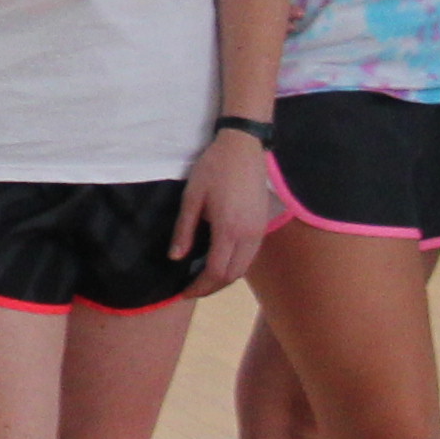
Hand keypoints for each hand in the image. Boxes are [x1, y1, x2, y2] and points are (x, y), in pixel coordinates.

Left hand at [176, 127, 278, 298]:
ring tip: (204, 278)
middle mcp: (249, 235)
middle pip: (232, 275)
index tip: (184, 292)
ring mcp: (260, 230)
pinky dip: (235, 265)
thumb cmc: (214, 168)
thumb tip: (176, 258)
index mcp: (229, 229)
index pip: (215, 271)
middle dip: (212, 287)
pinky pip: (250, 256)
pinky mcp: (263, 224)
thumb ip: (184, 230)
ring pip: (244, 268)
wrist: (244, 147)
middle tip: (192, 289)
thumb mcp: (192, 197)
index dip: (199, 286)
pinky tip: (220, 260)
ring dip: (224, 278)